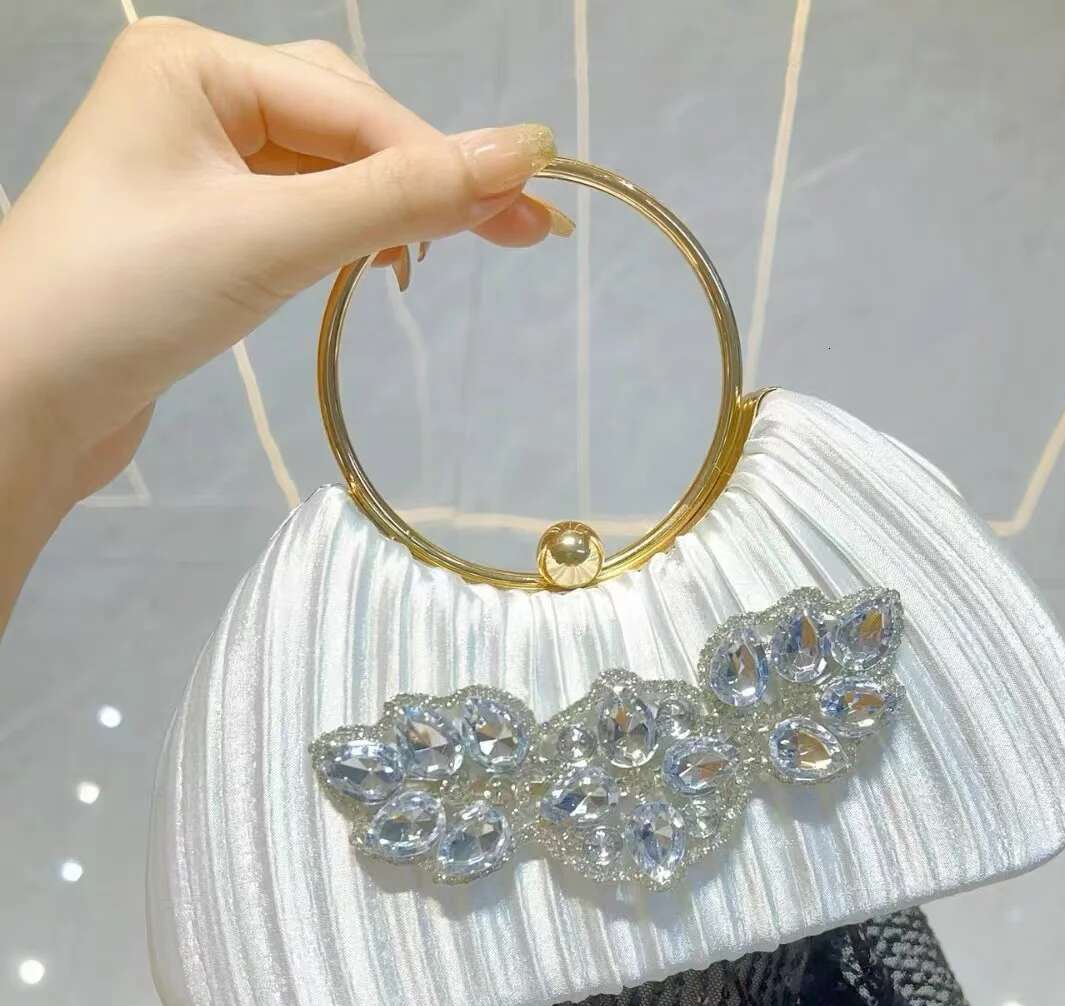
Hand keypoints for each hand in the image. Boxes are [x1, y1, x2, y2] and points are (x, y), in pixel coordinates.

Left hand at [0, 17, 566, 631]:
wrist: (22, 403)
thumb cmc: (127, 300)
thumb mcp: (277, 237)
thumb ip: (403, 194)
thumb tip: (527, 151)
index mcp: (195, 64)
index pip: (356, 105)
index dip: (447, 160)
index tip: (535, 211)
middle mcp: (193, 97)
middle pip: (348, 124)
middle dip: (424, 181)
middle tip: (518, 235)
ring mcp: (193, 164)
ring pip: (328, 171)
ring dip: (389, 211)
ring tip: (436, 262)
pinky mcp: (198, 226)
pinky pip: (297, 211)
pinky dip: (346, 237)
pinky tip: (375, 265)